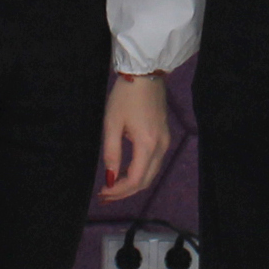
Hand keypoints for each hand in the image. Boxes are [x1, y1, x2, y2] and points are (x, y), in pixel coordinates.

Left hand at [99, 75, 171, 201]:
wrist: (145, 74)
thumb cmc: (125, 97)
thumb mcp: (112, 124)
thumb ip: (111, 153)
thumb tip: (111, 178)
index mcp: (147, 145)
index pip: (135, 180)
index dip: (119, 191)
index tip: (103, 193)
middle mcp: (161, 147)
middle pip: (146, 181)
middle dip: (125, 191)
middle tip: (105, 194)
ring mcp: (165, 141)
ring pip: (151, 173)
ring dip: (133, 183)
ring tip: (112, 185)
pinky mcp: (164, 136)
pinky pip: (154, 162)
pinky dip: (140, 171)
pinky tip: (125, 171)